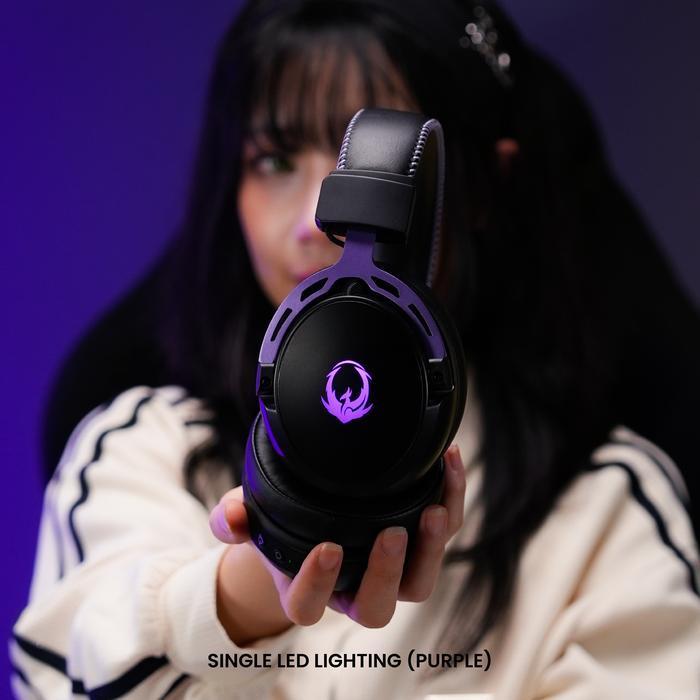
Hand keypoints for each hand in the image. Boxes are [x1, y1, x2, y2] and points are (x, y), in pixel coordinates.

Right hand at [209, 444, 464, 638]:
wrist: (311, 518)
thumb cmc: (281, 523)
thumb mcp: (254, 516)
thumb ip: (237, 518)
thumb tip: (233, 515)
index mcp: (308, 590)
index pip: (308, 605)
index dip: (318, 584)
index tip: (326, 547)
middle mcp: (352, 589)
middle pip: (376, 607)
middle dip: (387, 572)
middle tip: (392, 532)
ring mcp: (389, 570)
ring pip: (419, 582)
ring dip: (432, 549)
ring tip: (434, 510)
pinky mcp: (418, 540)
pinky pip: (443, 530)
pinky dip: (450, 499)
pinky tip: (448, 461)